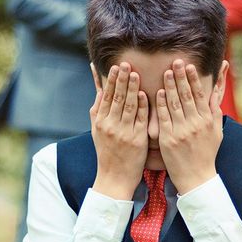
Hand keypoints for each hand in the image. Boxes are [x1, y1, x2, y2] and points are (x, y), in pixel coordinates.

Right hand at [90, 62, 147, 199]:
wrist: (114, 178)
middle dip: (121, 79)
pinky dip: (141, 106)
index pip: (106, 96)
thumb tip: (98, 88)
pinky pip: (139, 120)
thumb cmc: (107, 153)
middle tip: (126, 63)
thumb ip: (98, 109)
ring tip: (135, 73)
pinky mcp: (137, 140)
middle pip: (116, 98)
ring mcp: (124, 133)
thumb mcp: (97, 130)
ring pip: (128, 106)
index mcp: (101, 122)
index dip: (111, 80)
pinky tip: (145, 94)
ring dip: (132, 89)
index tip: (115, 66)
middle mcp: (110, 126)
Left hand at [156, 59, 224, 194]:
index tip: (188, 66)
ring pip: (174, 104)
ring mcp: (181, 131)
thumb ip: (215, 109)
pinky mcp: (169, 139)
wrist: (197, 177)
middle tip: (175, 61)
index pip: (200, 95)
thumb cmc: (207, 153)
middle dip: (181, 77)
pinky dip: (161, 104)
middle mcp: (195, 124)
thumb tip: (217, 89)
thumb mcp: (217, 130)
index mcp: (207, 120)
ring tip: (166, 72)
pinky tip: (157, 92)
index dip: (193, 79)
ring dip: (169, 86)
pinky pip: (164, 118)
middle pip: (187, 96)